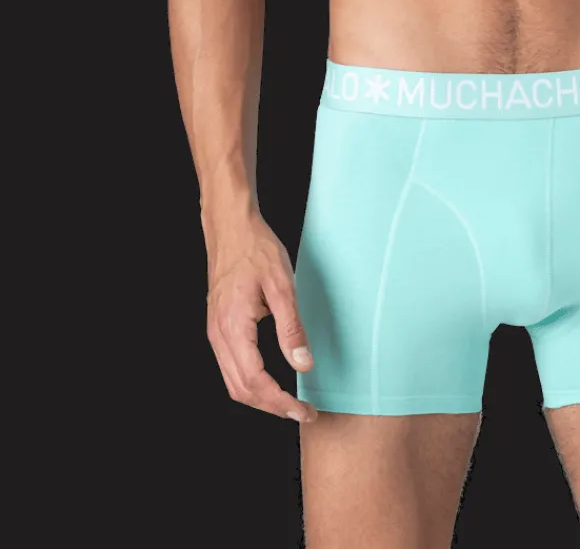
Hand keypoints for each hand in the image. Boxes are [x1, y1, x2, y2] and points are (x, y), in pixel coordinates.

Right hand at [205, 211, 317, 422]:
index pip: (256, 382)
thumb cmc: (257, 249)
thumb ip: (291, 327)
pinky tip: (269, 381)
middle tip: (302, 412)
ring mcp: (214, 332)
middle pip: (241, 390)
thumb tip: (303, 365)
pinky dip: (249, 382)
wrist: (231, 227)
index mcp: (234, 327)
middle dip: (272, 407)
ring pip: (233, 382)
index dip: (281, 403)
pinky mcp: (217, 327)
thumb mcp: (282, 285)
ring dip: (260, 398)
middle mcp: (219, 335)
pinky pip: (229, 367)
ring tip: (288, 402)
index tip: (304, 411)